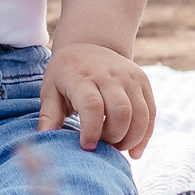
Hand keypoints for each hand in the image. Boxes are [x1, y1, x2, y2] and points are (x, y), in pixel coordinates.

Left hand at [40, 42, 155, 156]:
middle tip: (102, 146)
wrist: (89, 45)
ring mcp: (129, 76)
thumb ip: (49, 115)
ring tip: (116, 147)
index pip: (92, 105)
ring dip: (131, 139)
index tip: (87, 146)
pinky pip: (150, 113)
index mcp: (81, 76)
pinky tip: (134, 150)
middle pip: (121, 111)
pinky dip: (145, 136)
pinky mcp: (143, 81)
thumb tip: (44, 139)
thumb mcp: (50, 89)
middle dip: (114, 137)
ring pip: (140, 114)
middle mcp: (108, 74)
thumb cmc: (65, 74)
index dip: (92, 130)